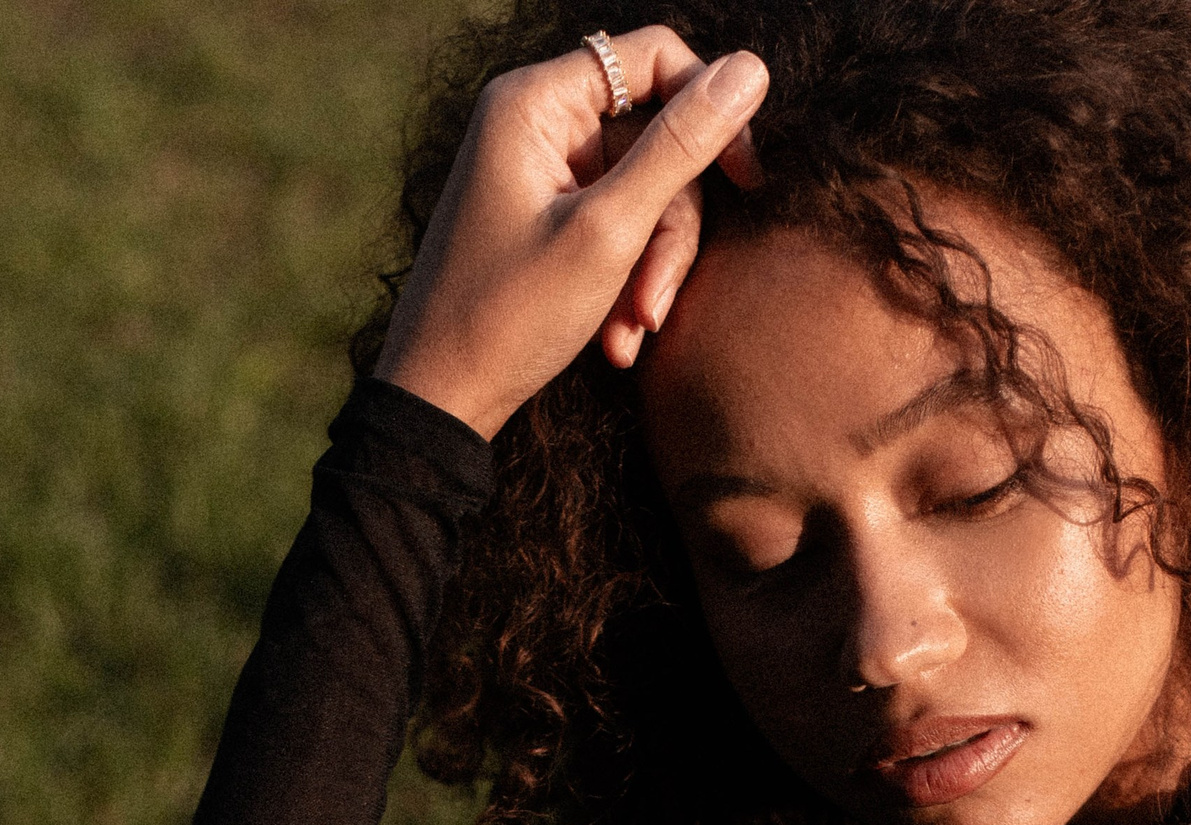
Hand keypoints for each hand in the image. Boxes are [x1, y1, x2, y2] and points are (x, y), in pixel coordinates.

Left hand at [374, 25, 768, 439]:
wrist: (438, 399)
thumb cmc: (510, 316)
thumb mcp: (609, 232)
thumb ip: (681, 148)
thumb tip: (751, 70)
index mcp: (536, 101)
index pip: (654, 58)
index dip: (710, 110)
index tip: (747, 180)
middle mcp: (535, 121)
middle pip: (653, 140)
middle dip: (668, 230)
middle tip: (655, 304)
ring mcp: (539, 171)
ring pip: (640, 193)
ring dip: (648, 269)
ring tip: (633, 333)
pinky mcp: (543, 216)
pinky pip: (612, 227)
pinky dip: (622, 281)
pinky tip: (614, 340)